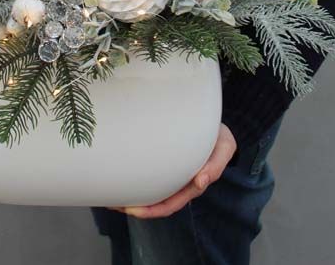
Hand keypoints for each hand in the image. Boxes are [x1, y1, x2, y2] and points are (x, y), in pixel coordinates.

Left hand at [111, 123, 236, 219]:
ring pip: (149, 190)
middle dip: (134, 206)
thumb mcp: (224, 148)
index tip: (133, 211)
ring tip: (110, 194)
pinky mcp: (165, 162)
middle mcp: (179, 183)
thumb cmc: (219, 137)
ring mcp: (172, 174)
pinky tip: (121, 173)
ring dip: (131, 194)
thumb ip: (215, 165)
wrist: (215, 124)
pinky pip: (149, 174)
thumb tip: (201, 182)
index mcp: (192, 184)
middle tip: (113, 203)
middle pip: (154, 202)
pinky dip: (135, 177)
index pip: (169, 204)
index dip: (151, 210)